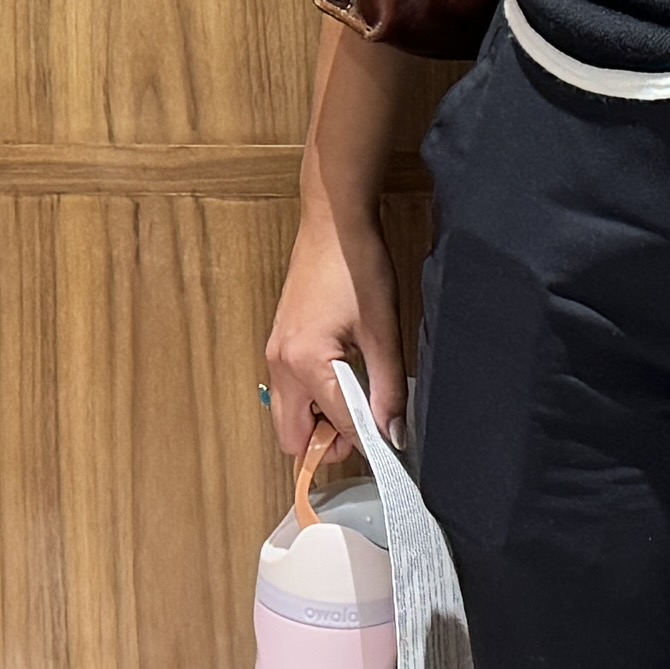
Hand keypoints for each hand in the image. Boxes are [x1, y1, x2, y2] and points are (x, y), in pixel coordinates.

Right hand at [257, 200, 404, 498]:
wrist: (334, 222)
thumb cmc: (358, 266)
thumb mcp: (382, 330)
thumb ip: (388, 388)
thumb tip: (393, 434)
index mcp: (304, 363)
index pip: (336, 425)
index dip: (367, 441)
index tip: (391, 446)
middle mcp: (280, 365)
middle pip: (293, 437)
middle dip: (328, 442)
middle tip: (365, 424)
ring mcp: (275, 354)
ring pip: (289, 416)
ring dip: (320, 420)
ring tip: (359, 394)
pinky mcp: (279, 344)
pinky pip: (289, 391)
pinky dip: (314, 399)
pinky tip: (345, 374)